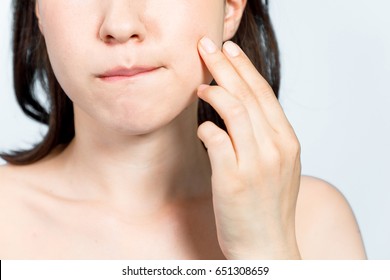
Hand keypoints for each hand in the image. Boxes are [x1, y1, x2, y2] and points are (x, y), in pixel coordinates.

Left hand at [197, 37, 301, 258]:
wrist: (267, 246)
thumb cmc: (267, 206)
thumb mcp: (277, 166)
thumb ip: (264, 137)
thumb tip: (240, 109)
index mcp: (287, 142)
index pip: (264, 94)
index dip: (245, 68)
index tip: (230, 50)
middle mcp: (275, 148)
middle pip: (247, 94)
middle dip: (225, 65)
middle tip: (207, 47)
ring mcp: (255, 163)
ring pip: (233, 110)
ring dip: (213, 91)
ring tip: (199, 84)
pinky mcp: (233, 179)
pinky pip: (216, 139)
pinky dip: (206, 128)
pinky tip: (202, 128)